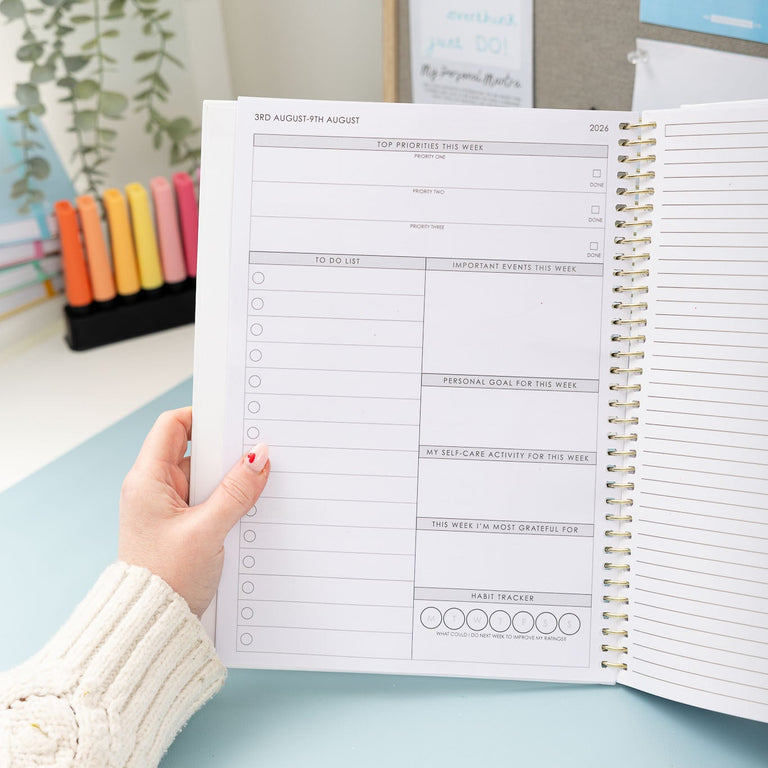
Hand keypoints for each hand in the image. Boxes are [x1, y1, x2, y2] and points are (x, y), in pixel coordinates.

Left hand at [118, 407, 269, 616]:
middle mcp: (153, 489)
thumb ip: (236, 491)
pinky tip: (246, 508)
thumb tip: (259, 456)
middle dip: (225, 451)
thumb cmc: (167, 581)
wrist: (150, 628)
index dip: (203, 417)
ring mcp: (166, 508)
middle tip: (257, 452)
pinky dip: (225, 500)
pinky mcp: (178, 526)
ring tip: (256, 485)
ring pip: (203, 477)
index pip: (173, 426)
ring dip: (229, 480)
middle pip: (193, 450)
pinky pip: (205, 500)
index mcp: (148, 480)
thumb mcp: (207, 531)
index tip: (235, 420)